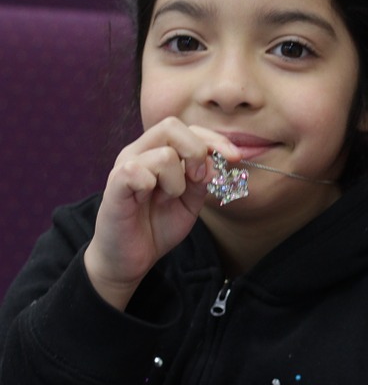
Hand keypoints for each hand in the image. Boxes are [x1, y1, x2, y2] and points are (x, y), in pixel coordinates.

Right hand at [83, 118, 238, 310]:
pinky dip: (152, 186)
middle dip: (197, 151)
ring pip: (164, 154)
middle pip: (172, 126)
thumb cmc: (158, 224)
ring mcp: (125, 166)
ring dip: (177, 181)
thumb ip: (203, 177)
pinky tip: (147, 199)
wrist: (130, 258)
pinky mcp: (114, 186)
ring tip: (167, 198)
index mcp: (158, 151)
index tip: (235, 158)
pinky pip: (137, 171)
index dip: (215, 139)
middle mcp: (139, 152)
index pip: (189, 129)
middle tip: (198, 180)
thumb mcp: (191, 199)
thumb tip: (218, 160)